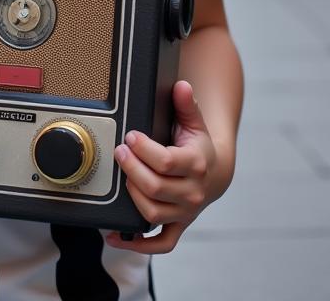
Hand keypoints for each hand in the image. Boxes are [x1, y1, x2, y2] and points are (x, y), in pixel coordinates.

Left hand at [106, 80, 217, 253]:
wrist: (214, 174)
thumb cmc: (198, 146)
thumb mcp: (194, 123)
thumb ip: (186, 104)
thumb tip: (182, 85)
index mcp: (196, 165)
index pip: (166, 162)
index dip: (143, 149)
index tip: (130, 137)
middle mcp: (192, 193)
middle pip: (155, 188)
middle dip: (132, 168)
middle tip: (119, 152)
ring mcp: (184, 212)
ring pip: (153, 214)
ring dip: (132, 195)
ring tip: (122, 175)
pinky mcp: (177, 226)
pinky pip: (160, 244)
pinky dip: (138, 244)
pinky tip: (115, 236)